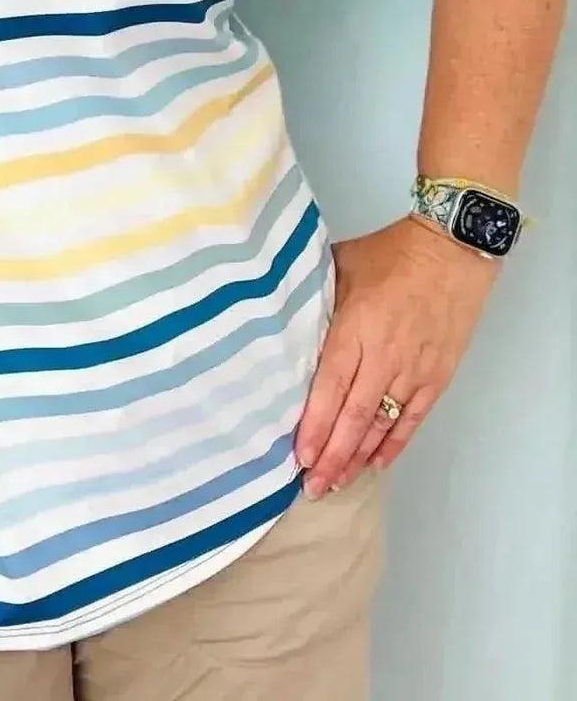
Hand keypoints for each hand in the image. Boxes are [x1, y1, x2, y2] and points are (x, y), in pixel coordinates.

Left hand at [294, 216, 499, 497]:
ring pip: (382, 425)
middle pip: (354, 417)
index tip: (299, 456)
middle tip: (312, 488)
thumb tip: (286, 320)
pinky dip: (394, 444)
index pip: (330, 388)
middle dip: (331, 456)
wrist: (452, 250)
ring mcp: (414, 370)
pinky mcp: (438, 376)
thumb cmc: (391, 253)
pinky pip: (412, 420)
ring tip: (337, 484)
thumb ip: (318, 299)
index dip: (314, 426)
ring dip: (358, 458)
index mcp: (356, 327)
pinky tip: (376, 464)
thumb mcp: (343, 265)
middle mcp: (385, 356)